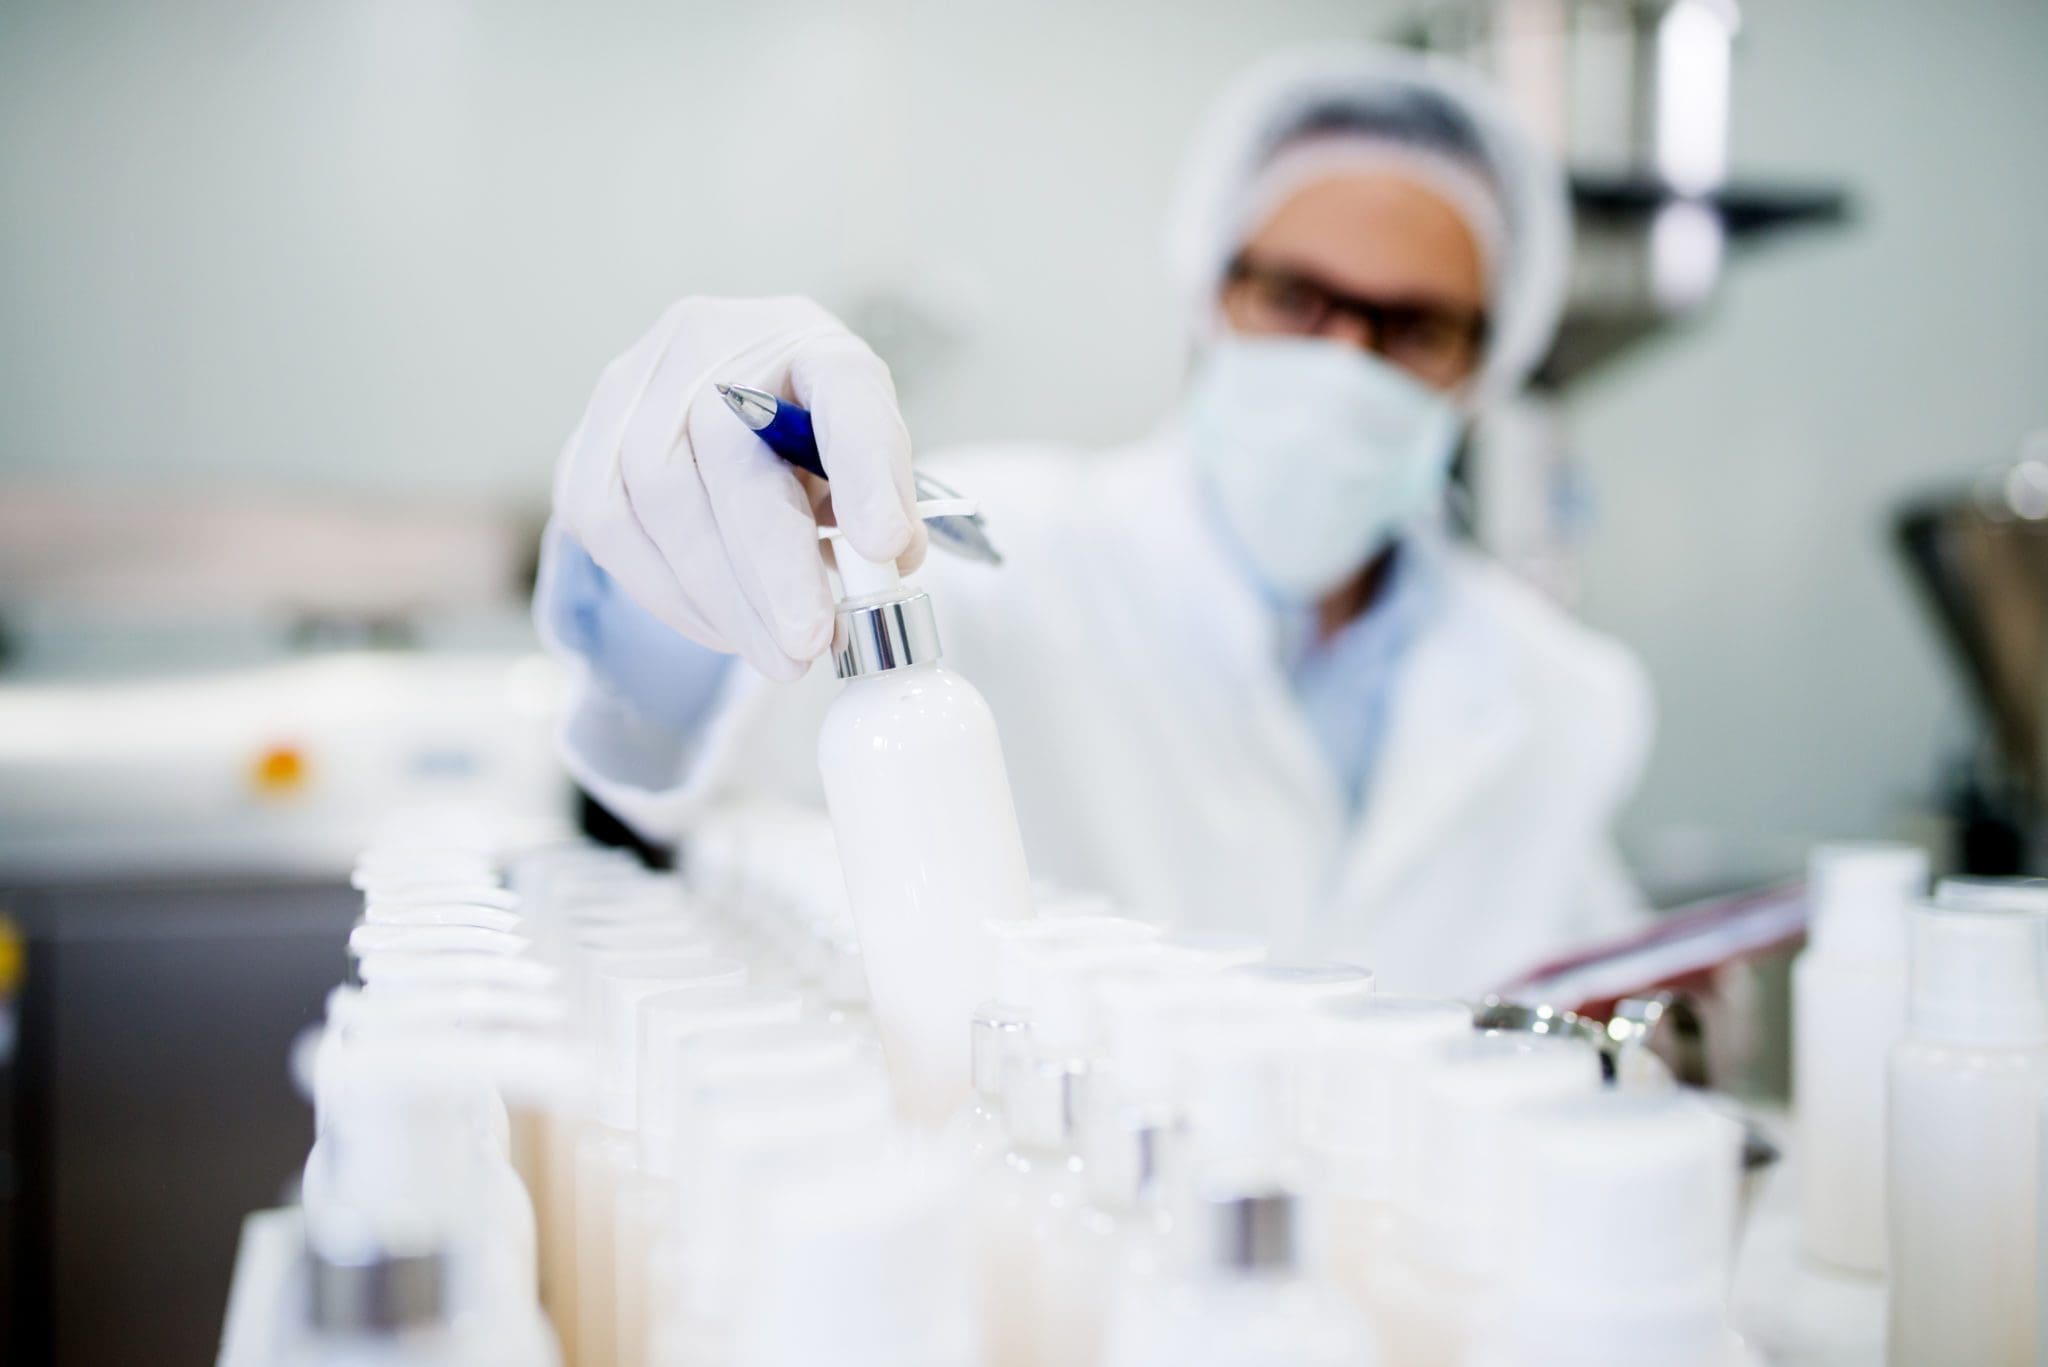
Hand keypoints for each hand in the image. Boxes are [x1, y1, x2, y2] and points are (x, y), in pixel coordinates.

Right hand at [552, 296, 925, 680]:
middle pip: (730, 453)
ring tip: (772, 652)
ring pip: (655, 496)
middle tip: (808, 645)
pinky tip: (720, 626)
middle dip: (772, 569)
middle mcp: (711, 341)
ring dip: (718, 596)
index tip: (888, 544)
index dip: (867, 468)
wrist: (719, 412)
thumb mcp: (866, 458)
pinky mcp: (586, 440)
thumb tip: (888, 559)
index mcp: (807, 340)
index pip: (844, 389)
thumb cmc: (805, 440)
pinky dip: (668, 593)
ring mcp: (635, 384)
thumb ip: (886, 500)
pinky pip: (608, 526)